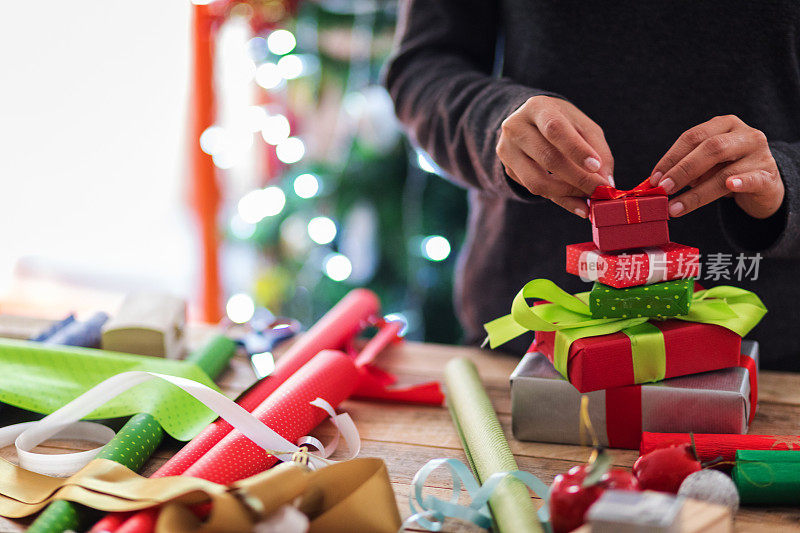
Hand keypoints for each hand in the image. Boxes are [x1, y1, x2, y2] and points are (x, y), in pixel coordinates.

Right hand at [496, 95, 613, 216]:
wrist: (531, 125)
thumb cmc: (563, 124)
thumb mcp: (583, 126)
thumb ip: (598, 150)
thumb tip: (606, 182)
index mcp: (537, 108)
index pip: (555, 129)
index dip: (576, 150)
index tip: (596, 167)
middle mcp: (515, 127)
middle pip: (547, 158)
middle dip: (578, 178)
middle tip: (600, 190)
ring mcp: (507, 150)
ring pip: (536, 181)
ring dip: (567, 193)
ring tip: (588, 198)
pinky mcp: (507, 169)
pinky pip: (534, 190)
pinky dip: (559, 199)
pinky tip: (575, 202)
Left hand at [650, 115, 783, 218]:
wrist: (764, 184)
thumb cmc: (726, 170)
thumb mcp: (705, 164)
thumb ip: (686, 168)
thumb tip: (657, 183)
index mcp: (724, 125)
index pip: (693, 136)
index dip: (671, 157)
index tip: (654, 178)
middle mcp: (745, 135)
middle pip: (711, 148)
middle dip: (682, 170)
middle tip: (663, 189)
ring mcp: (760, 154)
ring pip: (727, 171)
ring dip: (697, 192)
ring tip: (675, 207)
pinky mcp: (769, 176)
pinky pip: (754, 179)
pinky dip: (741, 182)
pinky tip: (731, 186)